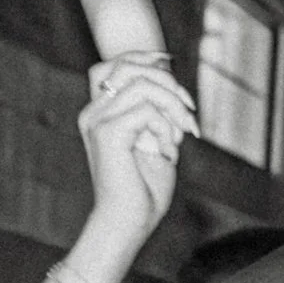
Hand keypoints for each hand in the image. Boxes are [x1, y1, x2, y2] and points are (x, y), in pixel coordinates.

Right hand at [78, 55, 194, 251]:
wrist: (128, 223)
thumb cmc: (144, 190)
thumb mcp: (158, 142)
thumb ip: (161, 113)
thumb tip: (175, 87)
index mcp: (100, 112)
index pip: (116, 64)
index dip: (147, 59)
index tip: (177, 78)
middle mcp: (93, 112)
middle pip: (129, 65)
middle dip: (168, 81)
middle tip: (189, 113)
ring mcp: (97, 121)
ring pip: (142, 85)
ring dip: (173, 106)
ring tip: (184, 134)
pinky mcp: (108, 134)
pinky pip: (147, 110)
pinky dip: (167, 128)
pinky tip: (168, 152)